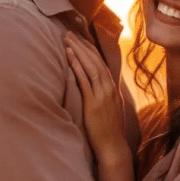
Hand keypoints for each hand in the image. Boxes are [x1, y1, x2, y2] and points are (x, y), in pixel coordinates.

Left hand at [64, 32, 128, 163]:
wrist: (113, 147)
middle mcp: (109, 88)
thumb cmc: (108, 131)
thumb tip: (95, 89)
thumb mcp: (109, 109)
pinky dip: (77, 67)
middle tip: (69, 33)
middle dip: (82, 45)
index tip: (80, 39)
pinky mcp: (94, 103)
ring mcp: (102, 95)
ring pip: (91, 66)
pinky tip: (69, 56)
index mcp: (112, 89)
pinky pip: (85, 81)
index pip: (101, 63)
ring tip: (66, 39)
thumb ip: (103, 97)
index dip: (90, 50)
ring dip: (78, 51)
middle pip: (95, 61)